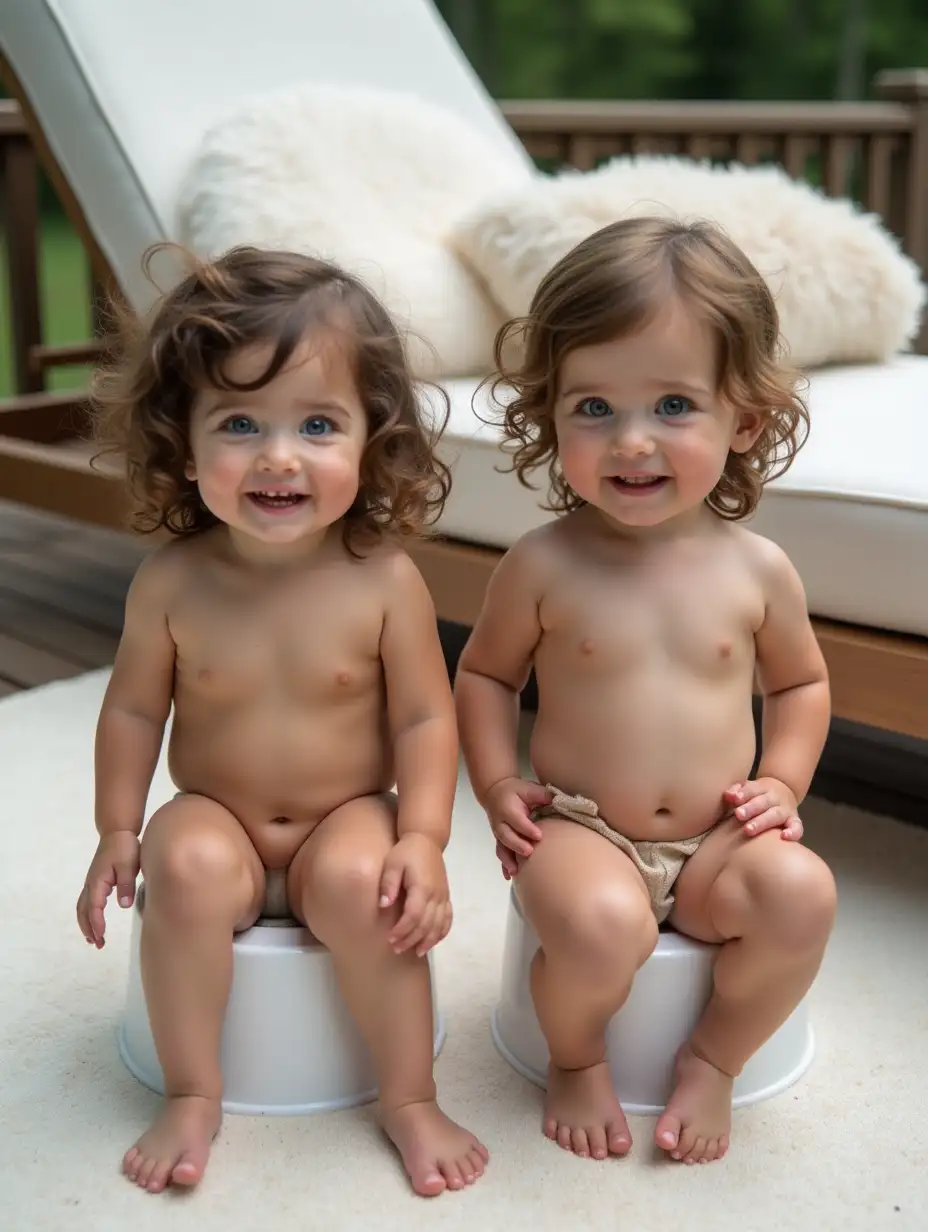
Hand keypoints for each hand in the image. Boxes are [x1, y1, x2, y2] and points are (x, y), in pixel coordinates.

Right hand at [76, 830, 140, 948]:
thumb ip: (126, 885)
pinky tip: (95, 921)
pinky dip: (88, 915)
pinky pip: (87, 902)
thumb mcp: (128, 866)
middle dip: (89, 929)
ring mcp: (91, 883)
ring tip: (93, 939)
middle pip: (83, 911)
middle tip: (98, 944)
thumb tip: (124, 906)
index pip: (94, 908)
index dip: (96, 924)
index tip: (101, 937)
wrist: (117, 832)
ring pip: (82, 908)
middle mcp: (90, 884)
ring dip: (86, 924)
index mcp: (98, 881)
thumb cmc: (124, 847)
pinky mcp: (95, 881)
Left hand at [379, 833, 451, 956]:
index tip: (390, 939)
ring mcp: (443, 896)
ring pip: (439, 925)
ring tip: (414, 951)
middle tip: (396, 949)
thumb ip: (388, 884)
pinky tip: (432, 941)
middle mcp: (436, 895)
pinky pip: (448, 919)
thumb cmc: (406, 852)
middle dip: (411, 939)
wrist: (426, 839)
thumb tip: (384, 905)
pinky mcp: (446, 896)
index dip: (402, 930)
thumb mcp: (392, 863)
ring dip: (427, 941)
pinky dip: (441, 932)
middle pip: (426, 925)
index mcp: (422, 887)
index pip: (413, 916)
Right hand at [484, 777, 550, 879]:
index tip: (539, 836)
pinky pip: (500, 853)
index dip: (527, 828)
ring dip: (508, 859)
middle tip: (530, 852)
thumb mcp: (529, 788)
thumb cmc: (515, 790)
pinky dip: (504, 865)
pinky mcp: (499, 840)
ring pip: (501, 847)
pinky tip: (509, 876)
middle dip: (517, 845)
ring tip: (516, 871)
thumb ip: (542, 795)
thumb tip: (559, 801)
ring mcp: (498, 832)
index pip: (517, 820)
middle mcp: (500, 822)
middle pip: (506, 835)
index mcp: (508, 808)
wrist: (494, 792)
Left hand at [724, 778, 802, 840]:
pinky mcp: (795, 821)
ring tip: (748, 830)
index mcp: (763, 787)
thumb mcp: (749, 788)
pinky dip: (793, 832)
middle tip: (738, 815)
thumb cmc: (758, 795)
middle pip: (763, 802)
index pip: (753, 789)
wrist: (785, 791)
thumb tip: (728, 795)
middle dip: (751, 808)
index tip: (735, 799)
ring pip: (776, 815)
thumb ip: (737, 791)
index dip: (744, 793)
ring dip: (762, 822)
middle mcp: (776, 797)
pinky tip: (785, 837)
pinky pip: (797, 827)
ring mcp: (786, 809)